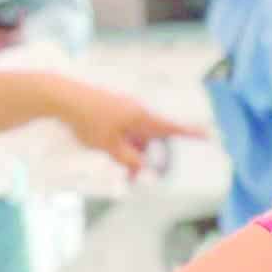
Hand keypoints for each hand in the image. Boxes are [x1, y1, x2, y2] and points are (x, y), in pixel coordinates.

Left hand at [47, 82, 206, 178]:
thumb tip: (143, 170)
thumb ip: (129, 160)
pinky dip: (121, 143)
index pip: (172, 128)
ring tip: (121, 167)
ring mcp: (122, 108)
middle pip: (152, 136)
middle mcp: (135, 110)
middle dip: (149, 155)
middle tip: (141, 173)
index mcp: (141, 117)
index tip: (210, 136)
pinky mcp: (110, 109)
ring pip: (136, 134)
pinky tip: (109, 151)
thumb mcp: (110, 147)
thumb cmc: (88, 120)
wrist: (62, 97)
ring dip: (132, 151)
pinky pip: (123, 130)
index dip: (191, 133)